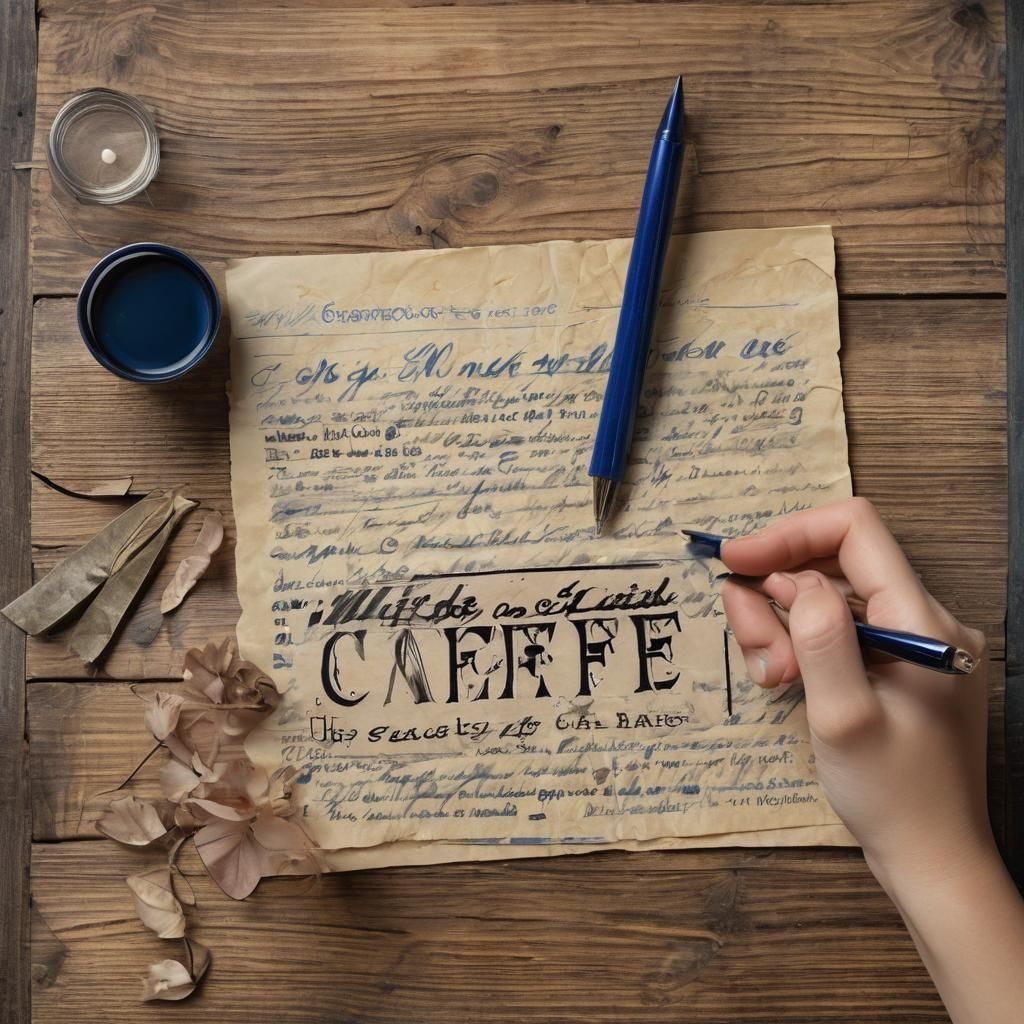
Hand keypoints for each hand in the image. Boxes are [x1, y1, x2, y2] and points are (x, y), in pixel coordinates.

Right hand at [719, 497, 991, 886]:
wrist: (933, 860)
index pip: (854, 530)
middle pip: (834, 565)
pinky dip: (801, 646)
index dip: (788, 534)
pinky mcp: (896, 665)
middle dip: (778, 593)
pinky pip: (837, 632)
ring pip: (829, 599)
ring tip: (771, 675)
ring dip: (783, 625)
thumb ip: (822, 640)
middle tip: (753, 646)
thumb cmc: (893, 796)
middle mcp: (922, 619)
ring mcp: (910, 642)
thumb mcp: (845, 719)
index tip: (735, 561)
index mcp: (922, 620)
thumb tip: (796, 580)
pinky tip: (786, 681)